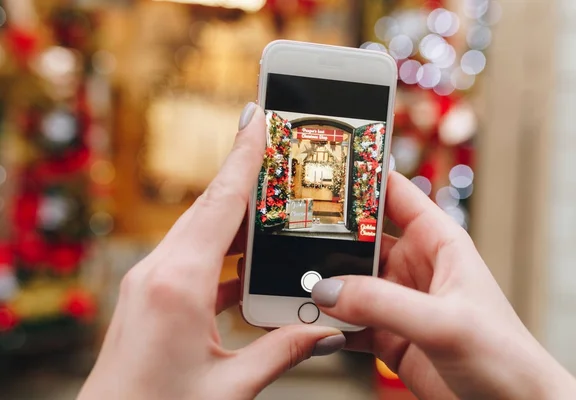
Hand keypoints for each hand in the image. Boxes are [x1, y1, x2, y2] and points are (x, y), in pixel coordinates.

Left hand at [79, 103, 345, 399]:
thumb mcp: (231, 387)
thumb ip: (283, 351)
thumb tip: (328, 329)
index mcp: (177, 284)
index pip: (220, 204)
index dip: (243, 157)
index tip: (257, 117)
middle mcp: (158, 272)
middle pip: (210, 209)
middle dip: (246, 178)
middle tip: (278, 152)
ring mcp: (151, 281)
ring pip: (202, 232)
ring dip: (237, 219)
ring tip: (273, 209)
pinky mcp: (152, 295)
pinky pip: (194, 259)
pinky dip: (225, 256)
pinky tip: (249, 267)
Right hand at [311, 172, 575, 399]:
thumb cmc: (503, 356)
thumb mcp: (444, 322)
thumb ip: (384, 304)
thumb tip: (329, 290)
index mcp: (437, 242)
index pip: (393, 194)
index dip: (360, 179)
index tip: (321, 172)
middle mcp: (413, 265)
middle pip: (360, 238)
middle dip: (326, 237)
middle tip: (290, 234)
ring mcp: (397, 300)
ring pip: (348, 281)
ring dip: (322, 284)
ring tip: (290, 281)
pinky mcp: (386, 333)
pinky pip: (346, 320)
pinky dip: (326, 321)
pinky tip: (308, 321)